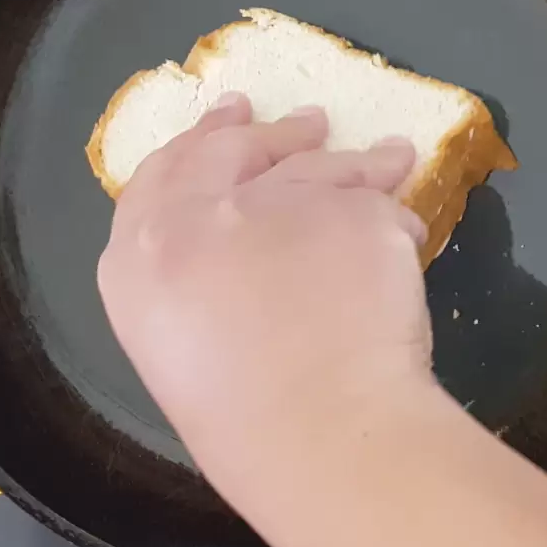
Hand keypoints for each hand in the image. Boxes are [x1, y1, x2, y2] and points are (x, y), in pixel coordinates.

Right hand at [96, 92, 438, 498]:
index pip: (162, 177)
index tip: (228, 118)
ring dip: (353, 161)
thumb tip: (240, 265)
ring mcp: (281, 204)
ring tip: (387, 157)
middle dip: (271, 134)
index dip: (198, 142)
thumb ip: (196, 283)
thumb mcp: (178, 348)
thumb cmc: (245, 423)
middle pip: (235, 152)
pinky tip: (406, 230)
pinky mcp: (354, 210)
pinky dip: (394, 216)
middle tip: (305, 123)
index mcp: (140, 260)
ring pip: (320, 167)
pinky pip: (377, 203)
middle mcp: (201, 216)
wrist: (319, 428)